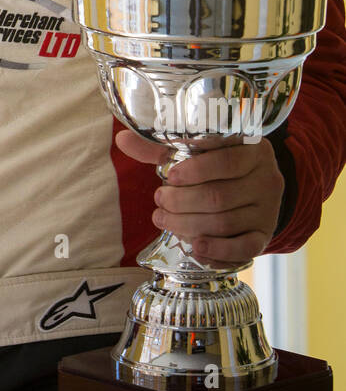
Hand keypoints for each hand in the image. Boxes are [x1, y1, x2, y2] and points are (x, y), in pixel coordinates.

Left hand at [115, 128, 284, 266]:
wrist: (254, 189)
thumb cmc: (216, 166)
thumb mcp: (194, 152)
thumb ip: (160, 148)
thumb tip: (123, 139)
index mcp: (252, 148)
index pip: (225, 158)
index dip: (195, 170)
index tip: (169, 177)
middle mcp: (266, 177)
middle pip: (219, 196)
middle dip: (182, 202)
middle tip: (159, 201)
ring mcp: (268, 209)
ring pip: (225, 223)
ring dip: (188, 225)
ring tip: (163, 220)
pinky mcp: (264, 236)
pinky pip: (245, 248)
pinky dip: (217, 251)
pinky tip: (194, 247)